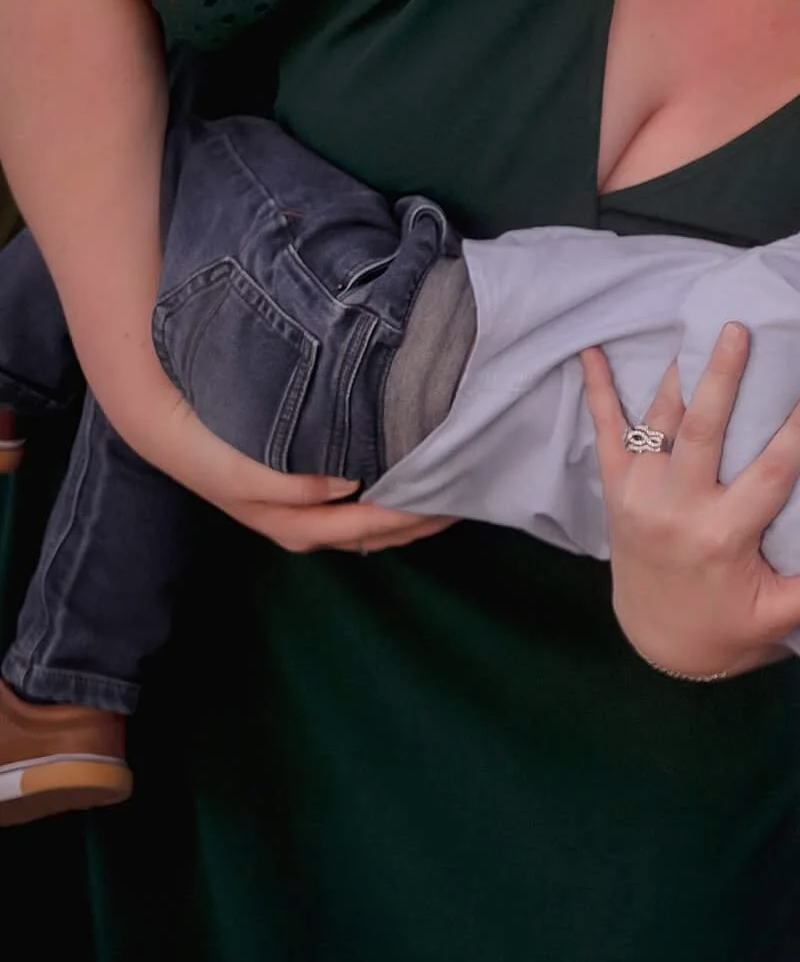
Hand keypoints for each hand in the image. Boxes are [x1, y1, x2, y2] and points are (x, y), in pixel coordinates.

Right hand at [123, 378, 452, 554]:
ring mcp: (307, 511)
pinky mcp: (306, 493)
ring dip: (410, 512)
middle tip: (468, 494)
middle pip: (377, 533)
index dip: (411, 517)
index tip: (451, 498)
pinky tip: (415, 479)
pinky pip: (360, 507)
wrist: (168, 428)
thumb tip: (350, 486)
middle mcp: (307, 524)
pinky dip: (391, 499)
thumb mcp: (242, 470)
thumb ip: (292, 485)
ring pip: (371, 523)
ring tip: (452, 488)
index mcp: (296, 524)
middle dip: (421, 520)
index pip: (368, 527)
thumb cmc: (208, 449)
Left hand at [580, 325, 799, 678]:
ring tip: (696, 333)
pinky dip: (597, 393)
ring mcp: (639, 498)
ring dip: (677, 377)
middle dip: (721, 378)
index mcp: (721, 537)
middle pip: (702, 432)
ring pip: (659, 425)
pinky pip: (604, 435)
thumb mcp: (774, 618)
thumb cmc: (726, 624)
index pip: (768, 475)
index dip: (797, 434)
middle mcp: (676, 511)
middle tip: (738, 331)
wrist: (657, 640)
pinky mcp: (616, 493)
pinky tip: (590, 354)